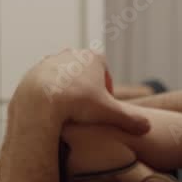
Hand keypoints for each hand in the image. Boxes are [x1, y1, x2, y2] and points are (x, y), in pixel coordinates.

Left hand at [17, 49, 150, 134]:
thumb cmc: (77, 104)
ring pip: (64, 77)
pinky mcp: (33, 71)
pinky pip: (45, 84)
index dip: (107, 90)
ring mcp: (51, 61)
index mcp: (93, 58)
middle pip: (84, 72)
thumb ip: (130, 119)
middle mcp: (71, 54)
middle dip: (87, 89)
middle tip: (87, 110)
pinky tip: (51, 112)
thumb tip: (148, 128)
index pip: (105, 71)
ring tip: (68, 112)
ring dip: (68, 91)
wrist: (38, 101)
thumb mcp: (109, 113)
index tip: (104, 107)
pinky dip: (49, 95)